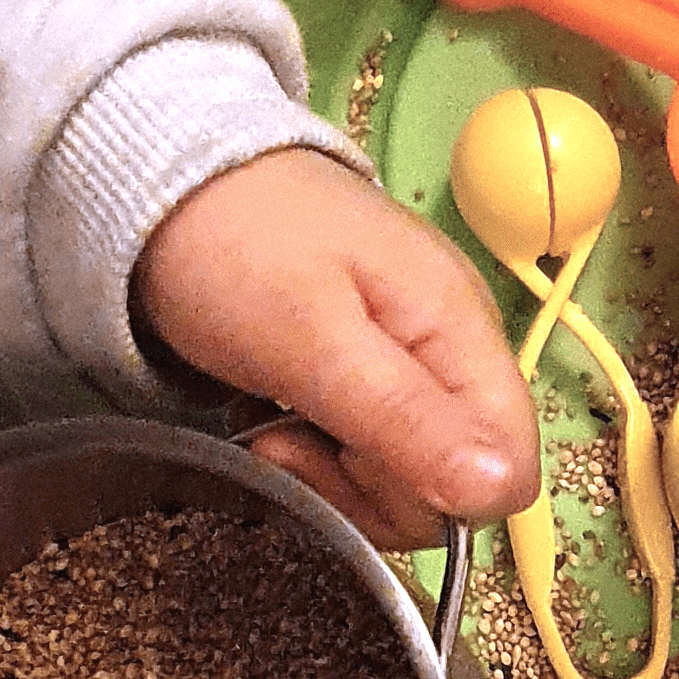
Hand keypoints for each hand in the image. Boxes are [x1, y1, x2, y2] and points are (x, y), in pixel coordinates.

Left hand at [134, 148, 540, 549]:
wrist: (166, 182)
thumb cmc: (234, 249)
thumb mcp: (313, 342)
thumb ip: (405, 419)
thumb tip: (499, 495)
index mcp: (460, 332)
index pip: (511, 469)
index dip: (439, 496)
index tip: (351, 460)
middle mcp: (456, 350)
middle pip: (460, 484)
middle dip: (371, 489)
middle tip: (286, 441)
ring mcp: (415, 359)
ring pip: (414, 479)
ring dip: (339, 480)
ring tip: (271, 431)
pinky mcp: (374, 370)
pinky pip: (377, 452)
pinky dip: (325, 457)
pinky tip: (277, 422)